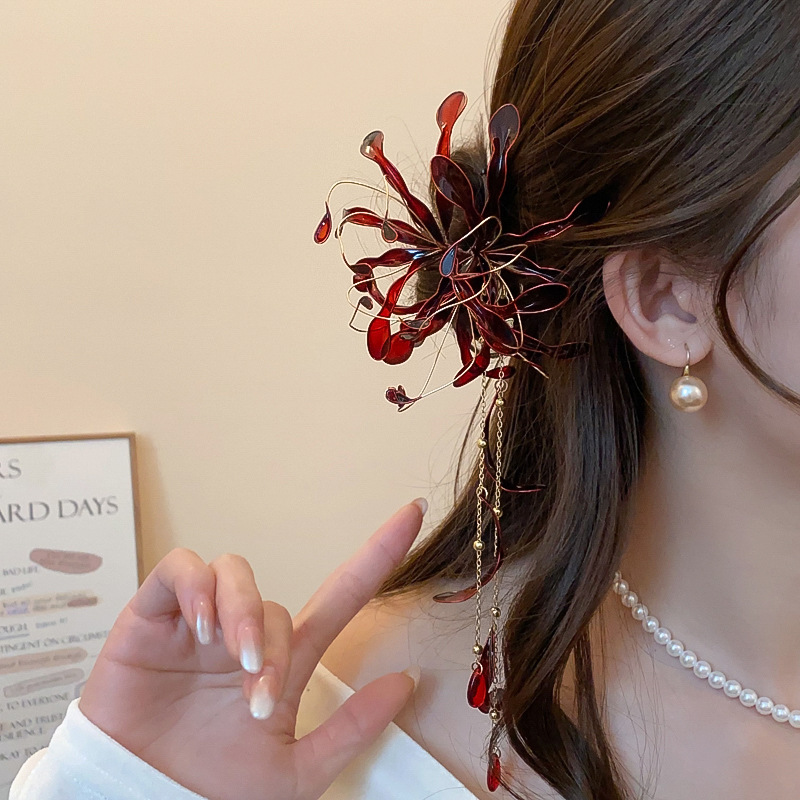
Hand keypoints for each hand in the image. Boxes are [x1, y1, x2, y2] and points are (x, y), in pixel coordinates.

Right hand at [77, 499, 426, 799]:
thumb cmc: (210, 790)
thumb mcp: (294, 772)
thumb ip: (351, 729)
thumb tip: (407, 681)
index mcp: (282, 663)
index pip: (340, 596)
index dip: (377, 554)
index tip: (414, 513)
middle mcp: (243, 634)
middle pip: (274, 603)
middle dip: (273, 648)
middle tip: (259, 698)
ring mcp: (199, 621)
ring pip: (234, 573)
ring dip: (241, 613)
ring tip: (234, 661)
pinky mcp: (153, 615)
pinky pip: (180, 570)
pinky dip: (195, 588)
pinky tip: (199, 628)